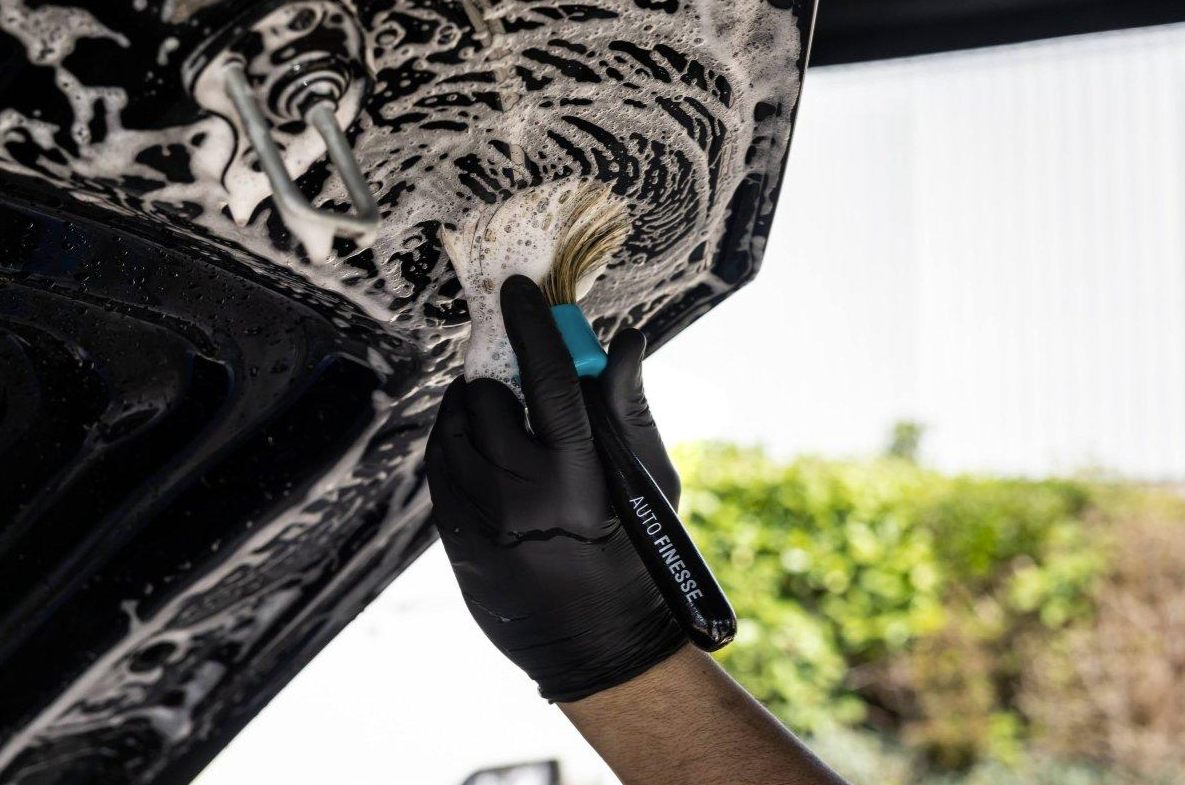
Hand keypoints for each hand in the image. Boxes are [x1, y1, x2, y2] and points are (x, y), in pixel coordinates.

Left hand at [426, 275, 684, 701]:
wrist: (599, 646)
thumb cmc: (635, 557)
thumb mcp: (649, 482)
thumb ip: (629, 408)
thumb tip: (627, 340)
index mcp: (581, 475)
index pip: (549, 379)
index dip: (532, 326)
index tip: (516, 290)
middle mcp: (523, 494)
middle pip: (487, 398)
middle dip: (502, 382)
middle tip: (518, 388)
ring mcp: (481, 518)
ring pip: (452, 428)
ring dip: (472, 409)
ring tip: (500, 419)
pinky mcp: (454, 537)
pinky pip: (438, 464)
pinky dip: (456, 444)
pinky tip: (482, 452)